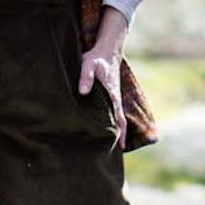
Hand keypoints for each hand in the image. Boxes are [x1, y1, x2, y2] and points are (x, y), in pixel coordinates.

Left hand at [78, 8, 128, 149]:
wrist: (107, 50)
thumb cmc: (96, 58)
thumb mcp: (88, 64)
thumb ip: (85, 77)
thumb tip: (83, 92)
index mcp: (112, 95)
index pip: (118, 118)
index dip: (119, 133)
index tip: (120, 147)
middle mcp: (116, 99)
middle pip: (121, 122)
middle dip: (120, 137)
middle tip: (117, 154)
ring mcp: (115, 98)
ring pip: (119, 119)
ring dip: (118, 132)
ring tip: (114, 148)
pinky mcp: (111, 96)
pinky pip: (115, 113)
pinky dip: (115, 124)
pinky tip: (109, 131)